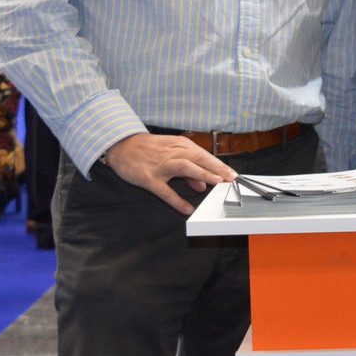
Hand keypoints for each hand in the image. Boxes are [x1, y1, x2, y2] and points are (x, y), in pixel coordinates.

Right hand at [103, 132, 236, 214]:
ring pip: (184, 168)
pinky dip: (177, 200)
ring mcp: (160, 166)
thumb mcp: (171, 153)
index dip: (220, 165)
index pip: (204, 155)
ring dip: (202, 174)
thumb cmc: (149, 150)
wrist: (121, 145)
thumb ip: (189, 168)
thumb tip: (204, 184)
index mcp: (180, 145)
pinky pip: (165, 191)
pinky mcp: (149, 178)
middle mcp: (172, 153)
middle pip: (198, 159)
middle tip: (231, 179)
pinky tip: (187, 209)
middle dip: (217, 168)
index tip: (233, 174)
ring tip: (216, 183)